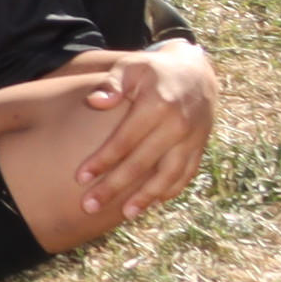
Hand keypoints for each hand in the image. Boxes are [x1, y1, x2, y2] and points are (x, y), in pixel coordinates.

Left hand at [64, 37, 215, 220]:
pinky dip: (170, 191)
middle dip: (114, 187)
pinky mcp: (200, 147)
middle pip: (141, 164)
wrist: (196, 71)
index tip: (80, 178)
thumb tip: (95, 101)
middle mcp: (177, 126)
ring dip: (145, 198)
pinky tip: (152, 203)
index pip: (124, 141)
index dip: (102, 161)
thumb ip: (112, 83)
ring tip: (124, 214)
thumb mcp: (131, 67)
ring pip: (167, 176)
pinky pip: (186, 175)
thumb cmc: (153, 70)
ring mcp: (192, 140)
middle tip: (89, 206)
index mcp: (157, 106)